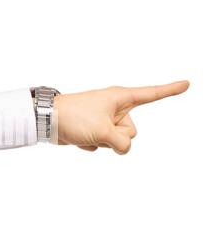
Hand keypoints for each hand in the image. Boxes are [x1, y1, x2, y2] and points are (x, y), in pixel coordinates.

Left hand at [54, 80, 189, 153]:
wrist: (45, 120)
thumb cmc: (74, 117)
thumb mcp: (104, 131)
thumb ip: (121, 143)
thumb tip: (124, 149)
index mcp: (121, 98)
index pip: (152, 94)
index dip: (170, 90)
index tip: (186, 84)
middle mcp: (115, 107)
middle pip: (131, 132)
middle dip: (116, 137)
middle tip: (97, 130)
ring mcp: (105, 119)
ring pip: (117, 141)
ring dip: (103, 142)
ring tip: (85, 133)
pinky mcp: (94, 130)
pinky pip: (103, 144)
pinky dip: (91, 145)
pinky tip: (78, 138)